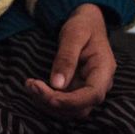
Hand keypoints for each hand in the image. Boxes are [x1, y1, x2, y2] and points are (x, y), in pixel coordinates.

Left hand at [24, 3, 115, 119]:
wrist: (87, 23)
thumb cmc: (83, 25)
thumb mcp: (74, 34)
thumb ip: (66, 57)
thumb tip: (57, 84)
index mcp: (104, 69)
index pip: (92, 95)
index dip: (71, 101)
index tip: (49, 96)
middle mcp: (99, 84)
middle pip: (80, 107)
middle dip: (55, 102)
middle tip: (32, 86)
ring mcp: (88, 90)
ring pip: (71, 110)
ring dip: (48, 103)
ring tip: (30, 86)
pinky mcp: (77, 91)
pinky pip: (64, 103)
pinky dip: (48, 99)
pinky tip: (35, 88)